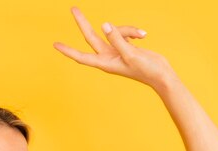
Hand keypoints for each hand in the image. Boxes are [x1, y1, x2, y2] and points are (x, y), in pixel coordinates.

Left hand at [53, 6, 176, 87]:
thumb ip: (117, 39)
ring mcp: (116, 50)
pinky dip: (133, 31)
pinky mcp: (125, 46)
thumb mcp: (130, 54)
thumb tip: (104, 25)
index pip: (81, 56)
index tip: (55, 45)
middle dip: (83, 22)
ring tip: (142, 36)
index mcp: (104, 63)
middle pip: (91, 36)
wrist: (162, 75)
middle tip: (73, 8)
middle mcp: (107, 56)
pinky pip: (125, 32)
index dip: (68, 50)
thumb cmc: (146, 70)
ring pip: (114, 31)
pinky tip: (142, 36)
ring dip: (128, 29)